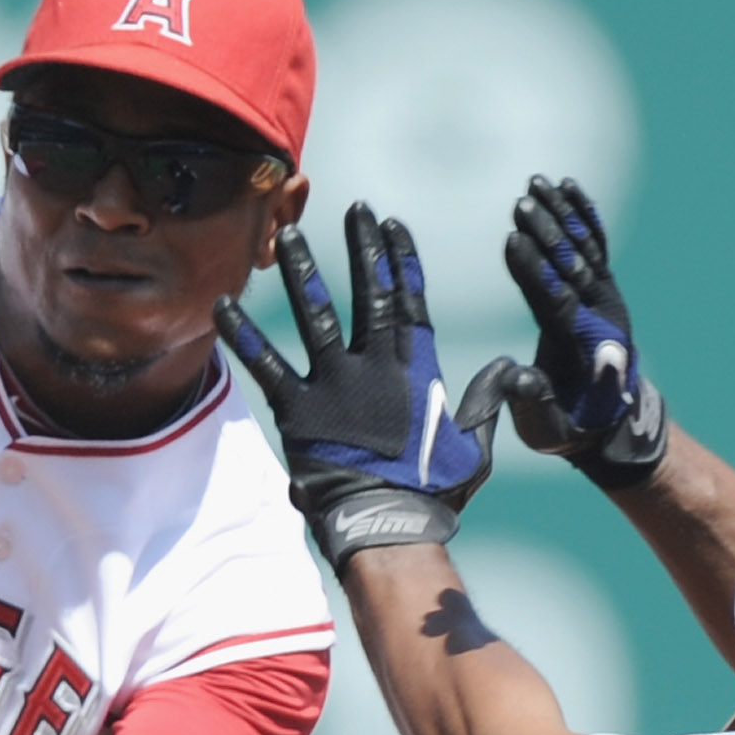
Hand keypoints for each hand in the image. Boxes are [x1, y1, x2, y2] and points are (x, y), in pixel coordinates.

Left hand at [215, 204, 515, 570]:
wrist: (389, 525)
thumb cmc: (434, 492)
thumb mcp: (474, 444)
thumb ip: (488, 400)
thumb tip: (511, 367)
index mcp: (416, 368)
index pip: (409, 299)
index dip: (400, 260)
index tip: (392, 227)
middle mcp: (374, 365)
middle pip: (368, 291)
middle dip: (361, 248)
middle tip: (354, 209)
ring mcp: (334, 383)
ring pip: (315, 313)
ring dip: (301, 271)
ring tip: (286, 236)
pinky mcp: (297, 409)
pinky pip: (265, 363)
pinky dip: (243, 334)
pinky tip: (222, 304)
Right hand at [500, 176, 668, 489]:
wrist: (609, 422)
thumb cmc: (569, 429)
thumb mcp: (549, 431)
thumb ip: (534, 405)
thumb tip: (524, 377)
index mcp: (579, 348)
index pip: (555, 300)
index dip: (535, 271)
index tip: (511, 240)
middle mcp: (598, 316)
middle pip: (571, 266)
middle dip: (547, 233)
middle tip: (521, 202)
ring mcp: (604, 300)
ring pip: (584, 248)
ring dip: (561, 214)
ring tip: (536, 183)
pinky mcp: (601, 290)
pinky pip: (595, 246)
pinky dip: (583, 216)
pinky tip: (567, 187)